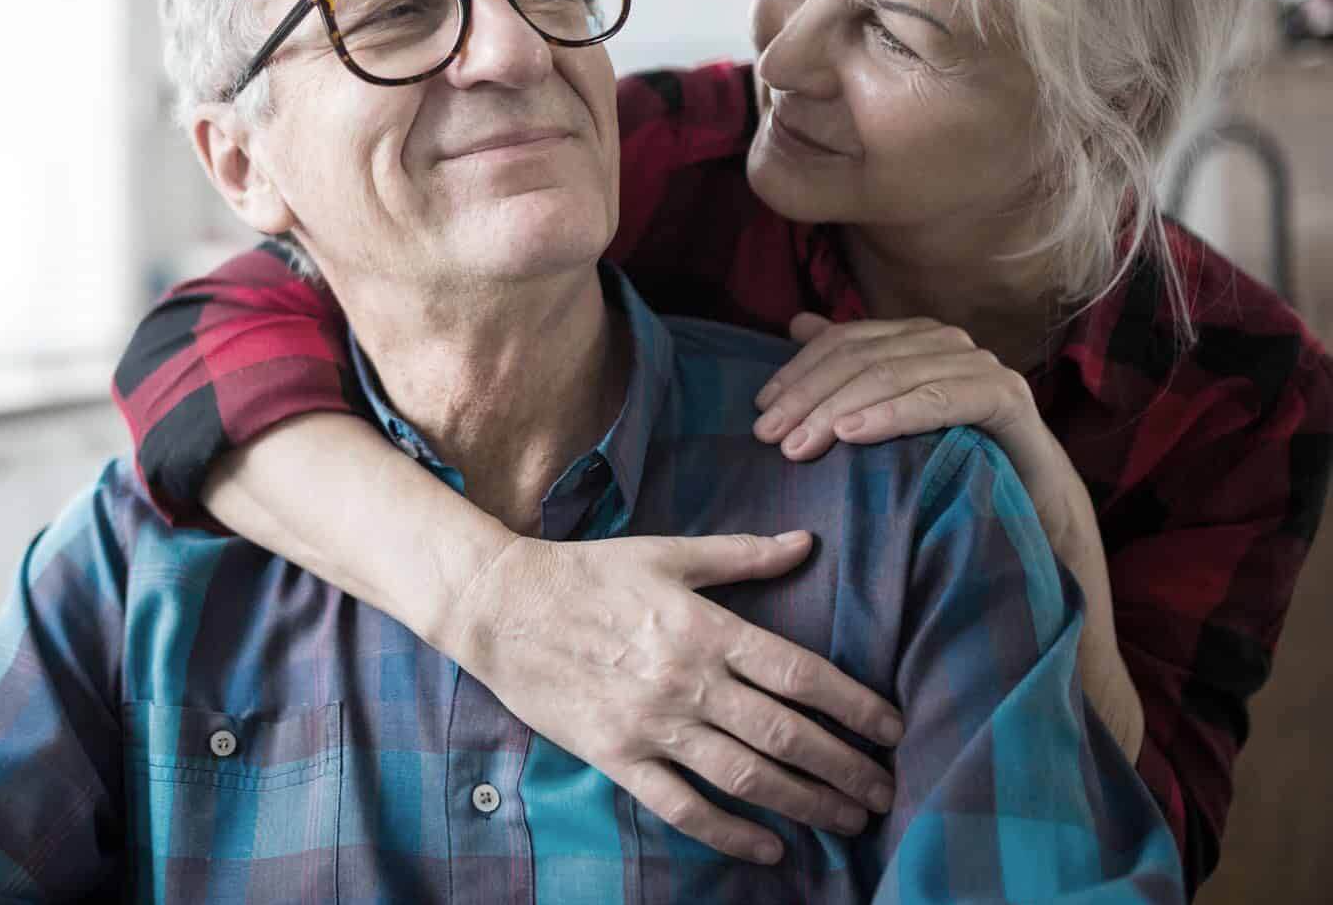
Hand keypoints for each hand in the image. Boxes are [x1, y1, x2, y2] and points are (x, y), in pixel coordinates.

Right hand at [439, 531, 903, 864]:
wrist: (500, 606)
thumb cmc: (586, 573)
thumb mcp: (666, 553)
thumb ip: (741, 554)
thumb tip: (807, 543)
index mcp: (705, 627)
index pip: (799, 674)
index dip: (854, 706)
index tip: (892, 729)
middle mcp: (687, 681)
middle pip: (786, 734)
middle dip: (845, 768)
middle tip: (886, 791)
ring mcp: (652, 724)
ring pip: (745, 776)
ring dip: (806, 804)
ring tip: (849, 821)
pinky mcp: (616, 756)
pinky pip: (683, 805)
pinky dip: (730, 833)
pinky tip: (769, 848)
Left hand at [752, 313, 1087, 557]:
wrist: (1033, 501)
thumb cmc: (954, 457)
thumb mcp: (891, 413)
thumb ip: (851, 366)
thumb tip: (797, 323)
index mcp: (914, 337)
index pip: (843, 341)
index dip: (797, 372)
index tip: (761, 410)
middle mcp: (945, 341)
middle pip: (860, 358)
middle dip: (808, 396)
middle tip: (769, 436)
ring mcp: (978, 364)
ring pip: (891, 376)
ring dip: (837, 409)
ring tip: (799, 444)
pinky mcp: (1004, 396)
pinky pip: (938, 399)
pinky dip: (891, 415)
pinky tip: (852, 435)